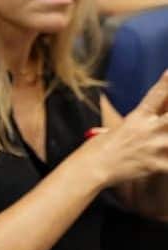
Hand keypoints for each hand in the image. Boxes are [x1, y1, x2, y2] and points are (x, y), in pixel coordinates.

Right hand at [84, 71, 167, 186]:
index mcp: (137, 117)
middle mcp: (149, 128)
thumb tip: (139, 124)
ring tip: (166, 141)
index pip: (157, 94)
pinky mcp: (156, 164)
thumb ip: (133, 125)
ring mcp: (154, 146)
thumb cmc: (97, 149)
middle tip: (166, 119)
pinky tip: (165, 163)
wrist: (90, 168)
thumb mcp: (114, 129)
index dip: (167, 82)